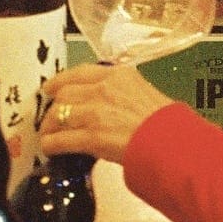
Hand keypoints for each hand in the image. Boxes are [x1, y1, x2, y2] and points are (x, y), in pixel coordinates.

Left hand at [38, 63, 174, 164]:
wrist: (174, 144)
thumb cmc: (167, 125)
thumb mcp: (145, 93)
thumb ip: (122, 93)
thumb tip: (106, 104)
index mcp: (119, 76)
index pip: (80, 72)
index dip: (60, 81)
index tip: (51, 87)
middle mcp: (105, 89)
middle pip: (65, 93)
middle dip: (54, 108)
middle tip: (50, 118)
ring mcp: (97, 112)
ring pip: (58, 114)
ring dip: (50, 127)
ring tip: (49, 136)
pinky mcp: (92, 136)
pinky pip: (61, 139)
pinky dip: (51, 144)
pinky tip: (50, 148)